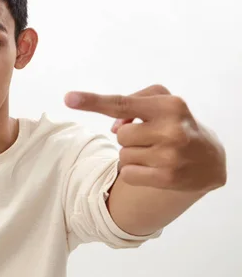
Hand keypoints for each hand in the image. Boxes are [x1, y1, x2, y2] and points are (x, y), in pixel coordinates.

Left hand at [64, 84, 226, 191]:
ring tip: (156, 152)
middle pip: (119, 135)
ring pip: (122, 155)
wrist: (209, 158)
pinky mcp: (167, 178)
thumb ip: (132, 102)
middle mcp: (171, 130)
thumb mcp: (162, 102)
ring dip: (132, 154)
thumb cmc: (176, 122)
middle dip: (129, 137)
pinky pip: (127, 173)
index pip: (122, 103)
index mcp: (169, 105)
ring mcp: (170, 156)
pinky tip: (154, 168)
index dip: (92, 101)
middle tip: (151, 138)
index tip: (68, 98)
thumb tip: (114, 125)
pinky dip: (134, 171)